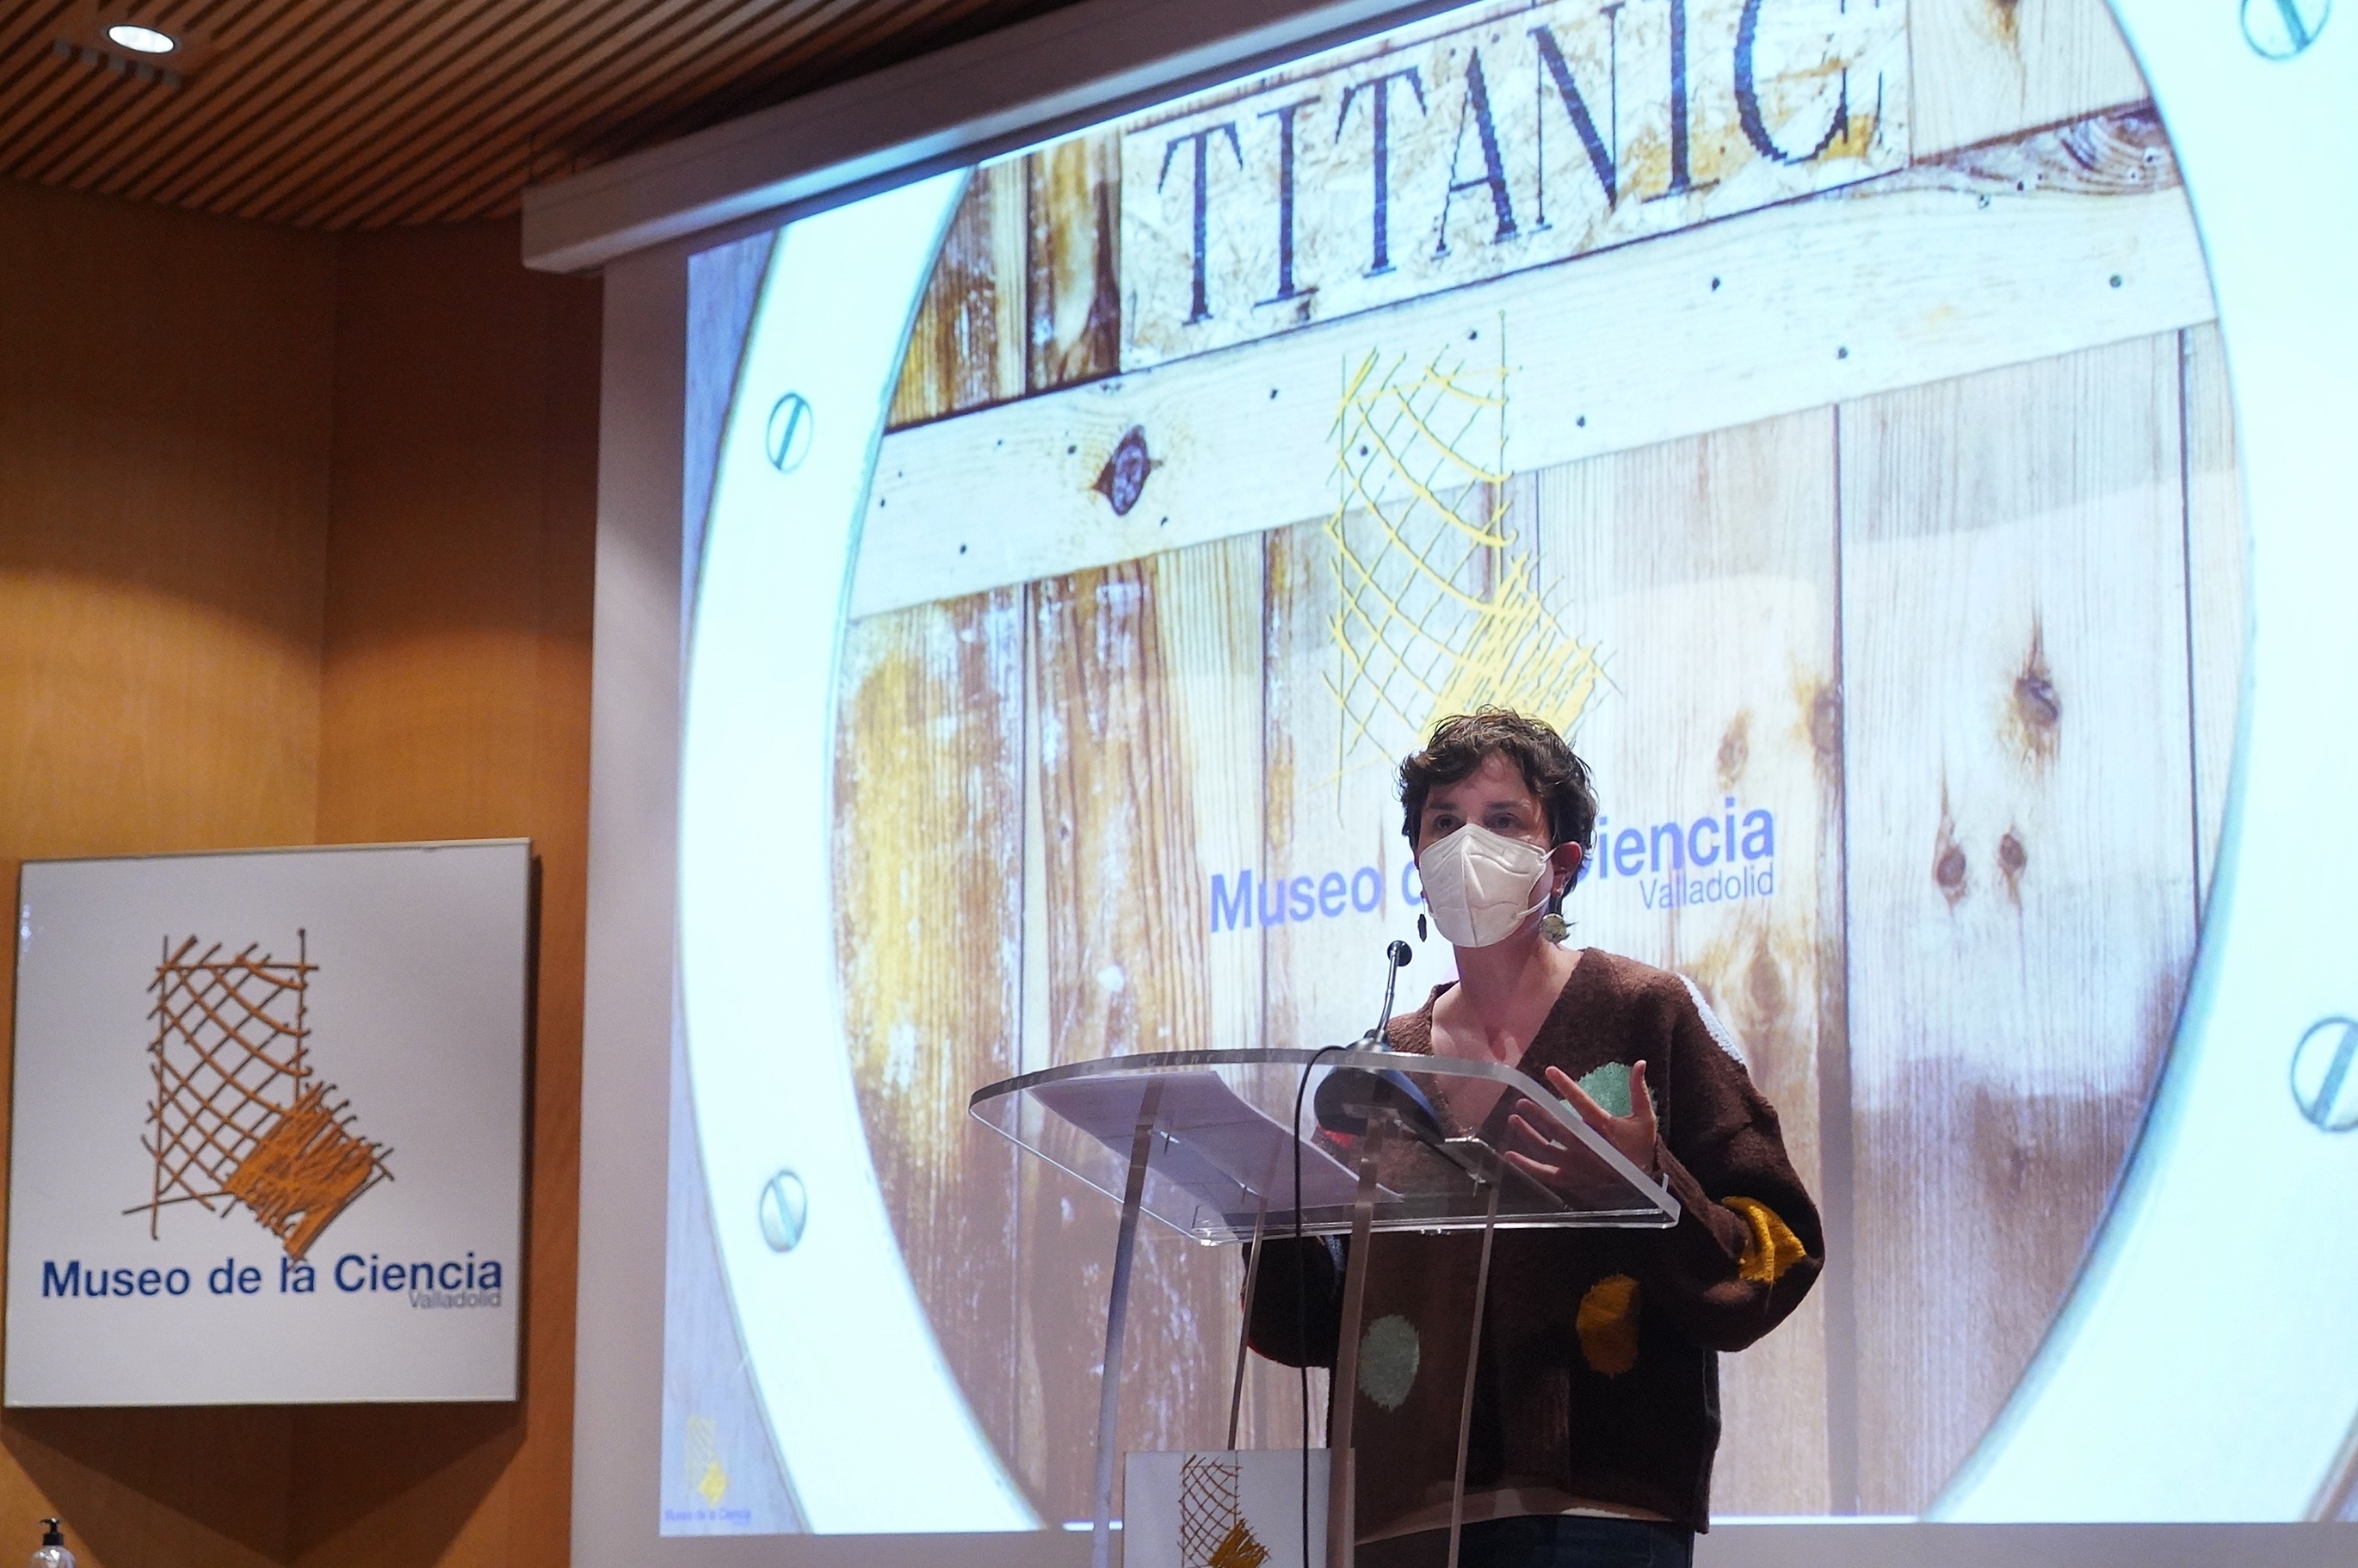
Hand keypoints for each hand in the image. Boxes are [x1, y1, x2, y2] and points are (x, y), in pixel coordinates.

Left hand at [1503, 1061, 1660, 1194]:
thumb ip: (1639, 1090)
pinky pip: (1546, 1173)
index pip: (1582, 1102)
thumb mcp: (1645, 1118)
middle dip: (1538, 1113)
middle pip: (1558, 1127)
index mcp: (1604, 1128)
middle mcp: (1588, 1146)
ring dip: (1528, 1133)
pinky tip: (1510, 1154)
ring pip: (1547, 1148)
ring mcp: (1578, 1164)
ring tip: (1513, 1118)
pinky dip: (1527, 1166)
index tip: (1549, 1071)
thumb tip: (1640, 1063)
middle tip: (1521, 1101)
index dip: (1566, 1086)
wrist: (1646, 1183)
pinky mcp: (1572, 1178)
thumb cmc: (1642, 1147)